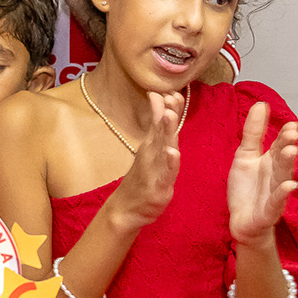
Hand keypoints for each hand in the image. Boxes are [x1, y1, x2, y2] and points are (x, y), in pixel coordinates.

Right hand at [101, 91, 184, 233]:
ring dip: (166, 131)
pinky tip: (172, 153)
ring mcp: (154, 169)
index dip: (167, 105)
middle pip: (161, 130)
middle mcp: (152, 153)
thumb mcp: (150, 149)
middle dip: (166, 111)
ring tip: (169, 115)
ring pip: (162, 147)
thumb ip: (156, 125)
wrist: (125, 208)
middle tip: (169, 94)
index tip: (171, 89)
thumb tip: (159, 99)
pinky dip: (169, 162)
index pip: (161, 121)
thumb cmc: (142, 178)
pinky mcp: (158, 186)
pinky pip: (166, 173)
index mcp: (153, 145)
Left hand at [228, 103, 297, 247]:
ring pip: (283, 177)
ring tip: (292, 151)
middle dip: (288, 146)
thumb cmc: (246, 189)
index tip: (292, 124)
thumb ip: (253, 132)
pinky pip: (278, 201)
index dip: (285, 135)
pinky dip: (284, 193)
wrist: (241, 220)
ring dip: (288, 164)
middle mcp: (276, 175)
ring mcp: (275, 193)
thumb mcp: (245, 156)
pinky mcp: (269, 211)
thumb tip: (261, 104)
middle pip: (283, 159)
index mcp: (270, 161)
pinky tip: (290, 185)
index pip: (279, 145)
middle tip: (293, 133)